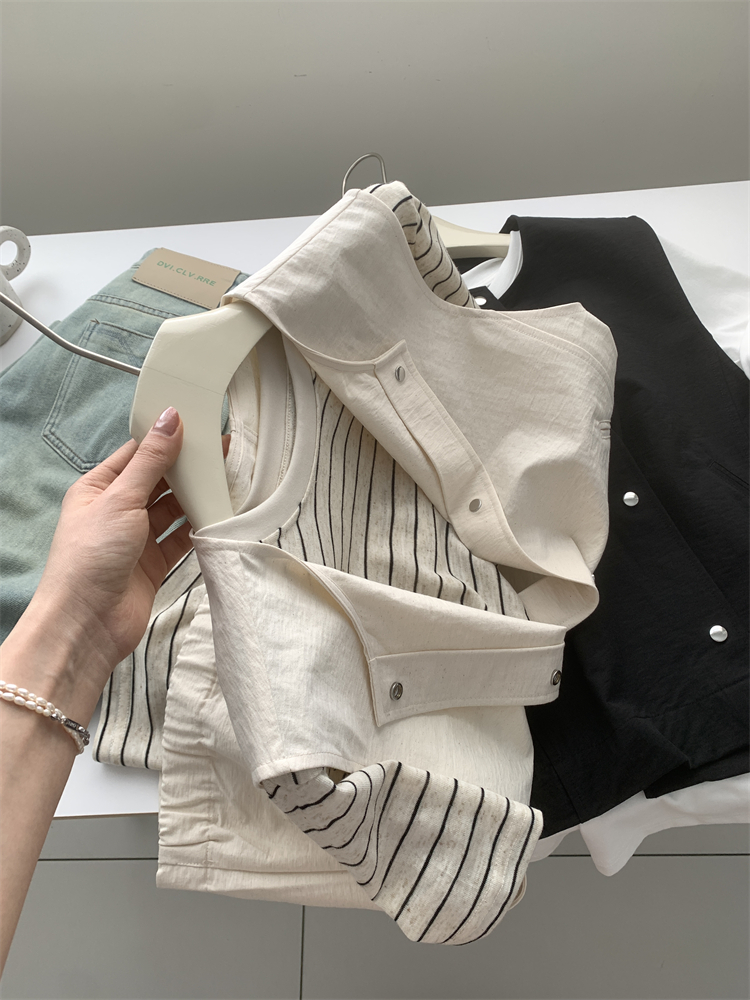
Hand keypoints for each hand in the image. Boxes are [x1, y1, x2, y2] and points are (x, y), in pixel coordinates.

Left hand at [6, 407, 193, 715]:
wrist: (88, 623)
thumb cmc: (91, 556)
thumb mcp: (121, 499)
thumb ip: (151, 460)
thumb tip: (170, 417)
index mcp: (98, 488)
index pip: (137, 454)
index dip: (166, 439)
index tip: (198, 425)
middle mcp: (116, 510)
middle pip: (158, 481)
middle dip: (187, 469)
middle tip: (222, 451)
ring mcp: (136, 538)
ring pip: (172, 509)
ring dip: (195, 498)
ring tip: (226, 480)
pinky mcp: (153, 563)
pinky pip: (180, 538)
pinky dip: (197, 528)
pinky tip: (216, 515)